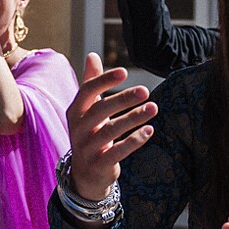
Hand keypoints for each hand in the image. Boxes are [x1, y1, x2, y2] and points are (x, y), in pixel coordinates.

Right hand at [64, 53, 154, 200]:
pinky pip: (117, 151)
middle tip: (145, 91)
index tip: (125, 71)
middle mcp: (77, 128)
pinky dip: (134, 141)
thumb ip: (90, 82)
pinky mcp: (98, 164)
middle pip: (100, 110)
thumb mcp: (87, 110)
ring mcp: (87, 148)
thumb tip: (92, 55)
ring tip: (153, 108)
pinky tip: (149, 130)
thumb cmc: (90, 133)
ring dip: (133, 118)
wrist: (84, 174)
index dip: (104, 80)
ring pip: (110, 130)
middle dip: (123, 99)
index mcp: (75, 111)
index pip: (87, 91)